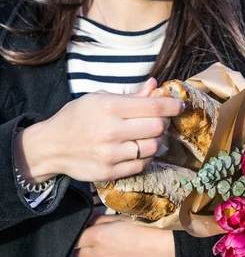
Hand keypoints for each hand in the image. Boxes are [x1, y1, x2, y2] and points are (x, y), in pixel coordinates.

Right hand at [14, 78, 184, 182]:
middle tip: (162, 120)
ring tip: (151, 135)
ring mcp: (111, 154)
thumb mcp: (99, 99)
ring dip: (158, 140)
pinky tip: (140, 149)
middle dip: (165, 122)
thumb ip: (130, 96)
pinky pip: (142, 165)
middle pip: (157, 127)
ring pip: (153, 147)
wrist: (50, 146)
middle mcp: (112, 131)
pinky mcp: (110, 172)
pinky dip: (147, 156)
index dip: (173, 105)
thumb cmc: (77, 118)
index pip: (154, 107)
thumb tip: (155, 84)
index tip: (180, 105)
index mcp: (110, 107)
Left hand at [75, 214, 175, 256]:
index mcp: (97, 236)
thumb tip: (91, 222)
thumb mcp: (122, 217)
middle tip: (100, 241)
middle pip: (80, 253)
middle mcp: (98, 255)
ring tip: (110, 253)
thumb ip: (102, 220)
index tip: (87, 233)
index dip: (81, 235)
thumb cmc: (145, 227)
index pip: (76, 239)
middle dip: (87, 247)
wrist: (164, 245)